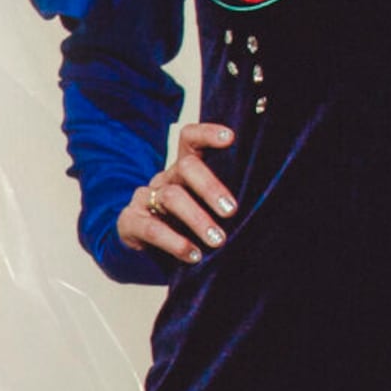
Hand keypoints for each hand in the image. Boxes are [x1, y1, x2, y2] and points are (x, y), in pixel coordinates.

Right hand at [113, 122, 238, 264]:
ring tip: (217, 240)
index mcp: (185, 170)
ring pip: (172, 197)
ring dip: (197, 219)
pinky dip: (174, 242)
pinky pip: (151, 228)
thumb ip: (223, 206)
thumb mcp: (206, 212)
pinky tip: (193, 255)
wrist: (144, 256)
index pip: (190, 140)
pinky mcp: (130, 222)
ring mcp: (146, 198)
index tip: (230, 138)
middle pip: (186, 167)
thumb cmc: (187, 231)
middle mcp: (166, 178)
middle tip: (231, 210)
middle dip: (211, 187)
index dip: (207, 134)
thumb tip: (261, 211)